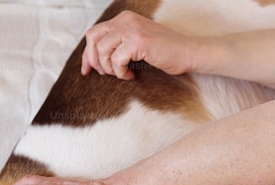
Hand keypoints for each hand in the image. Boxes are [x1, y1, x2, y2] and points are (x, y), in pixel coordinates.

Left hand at [81, 10, 197, 79]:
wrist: (188, 53)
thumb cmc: (166, 52)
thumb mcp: (137, 43)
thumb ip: (119, 45)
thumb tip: (96, 61)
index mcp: (124, 19)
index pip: (95, 33)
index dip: (88, 53)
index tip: (87, 70)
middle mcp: (125, 20)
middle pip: (93, 38)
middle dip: (94, 60)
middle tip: (104, 74)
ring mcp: (131, 29)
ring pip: (103, 50)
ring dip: (110, 68)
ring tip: (123, 74)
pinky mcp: (138, 41)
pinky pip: (116, 60)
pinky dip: (121, 72)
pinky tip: (131, 75)